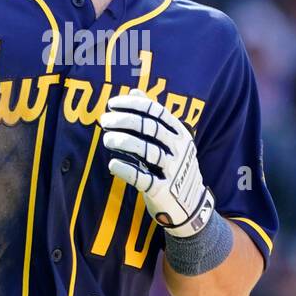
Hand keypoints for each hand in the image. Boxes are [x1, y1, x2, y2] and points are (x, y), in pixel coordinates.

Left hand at [100, 89, 214, 237]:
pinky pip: (143, 178)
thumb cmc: (173, 166)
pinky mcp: (163, 191)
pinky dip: (126, 170)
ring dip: (123, 142)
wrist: (191, 204)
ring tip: (106, 139)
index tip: (112, 104)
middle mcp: (178, 149)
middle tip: (104, 120)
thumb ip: (152, 117)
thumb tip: (134, 91)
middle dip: (124, 121)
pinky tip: (112, 164)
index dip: (132, 105)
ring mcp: (173, 170)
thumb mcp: (169, 139)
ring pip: (147, 151)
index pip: (155, 111)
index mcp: (180, 133)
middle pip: (149, 128)